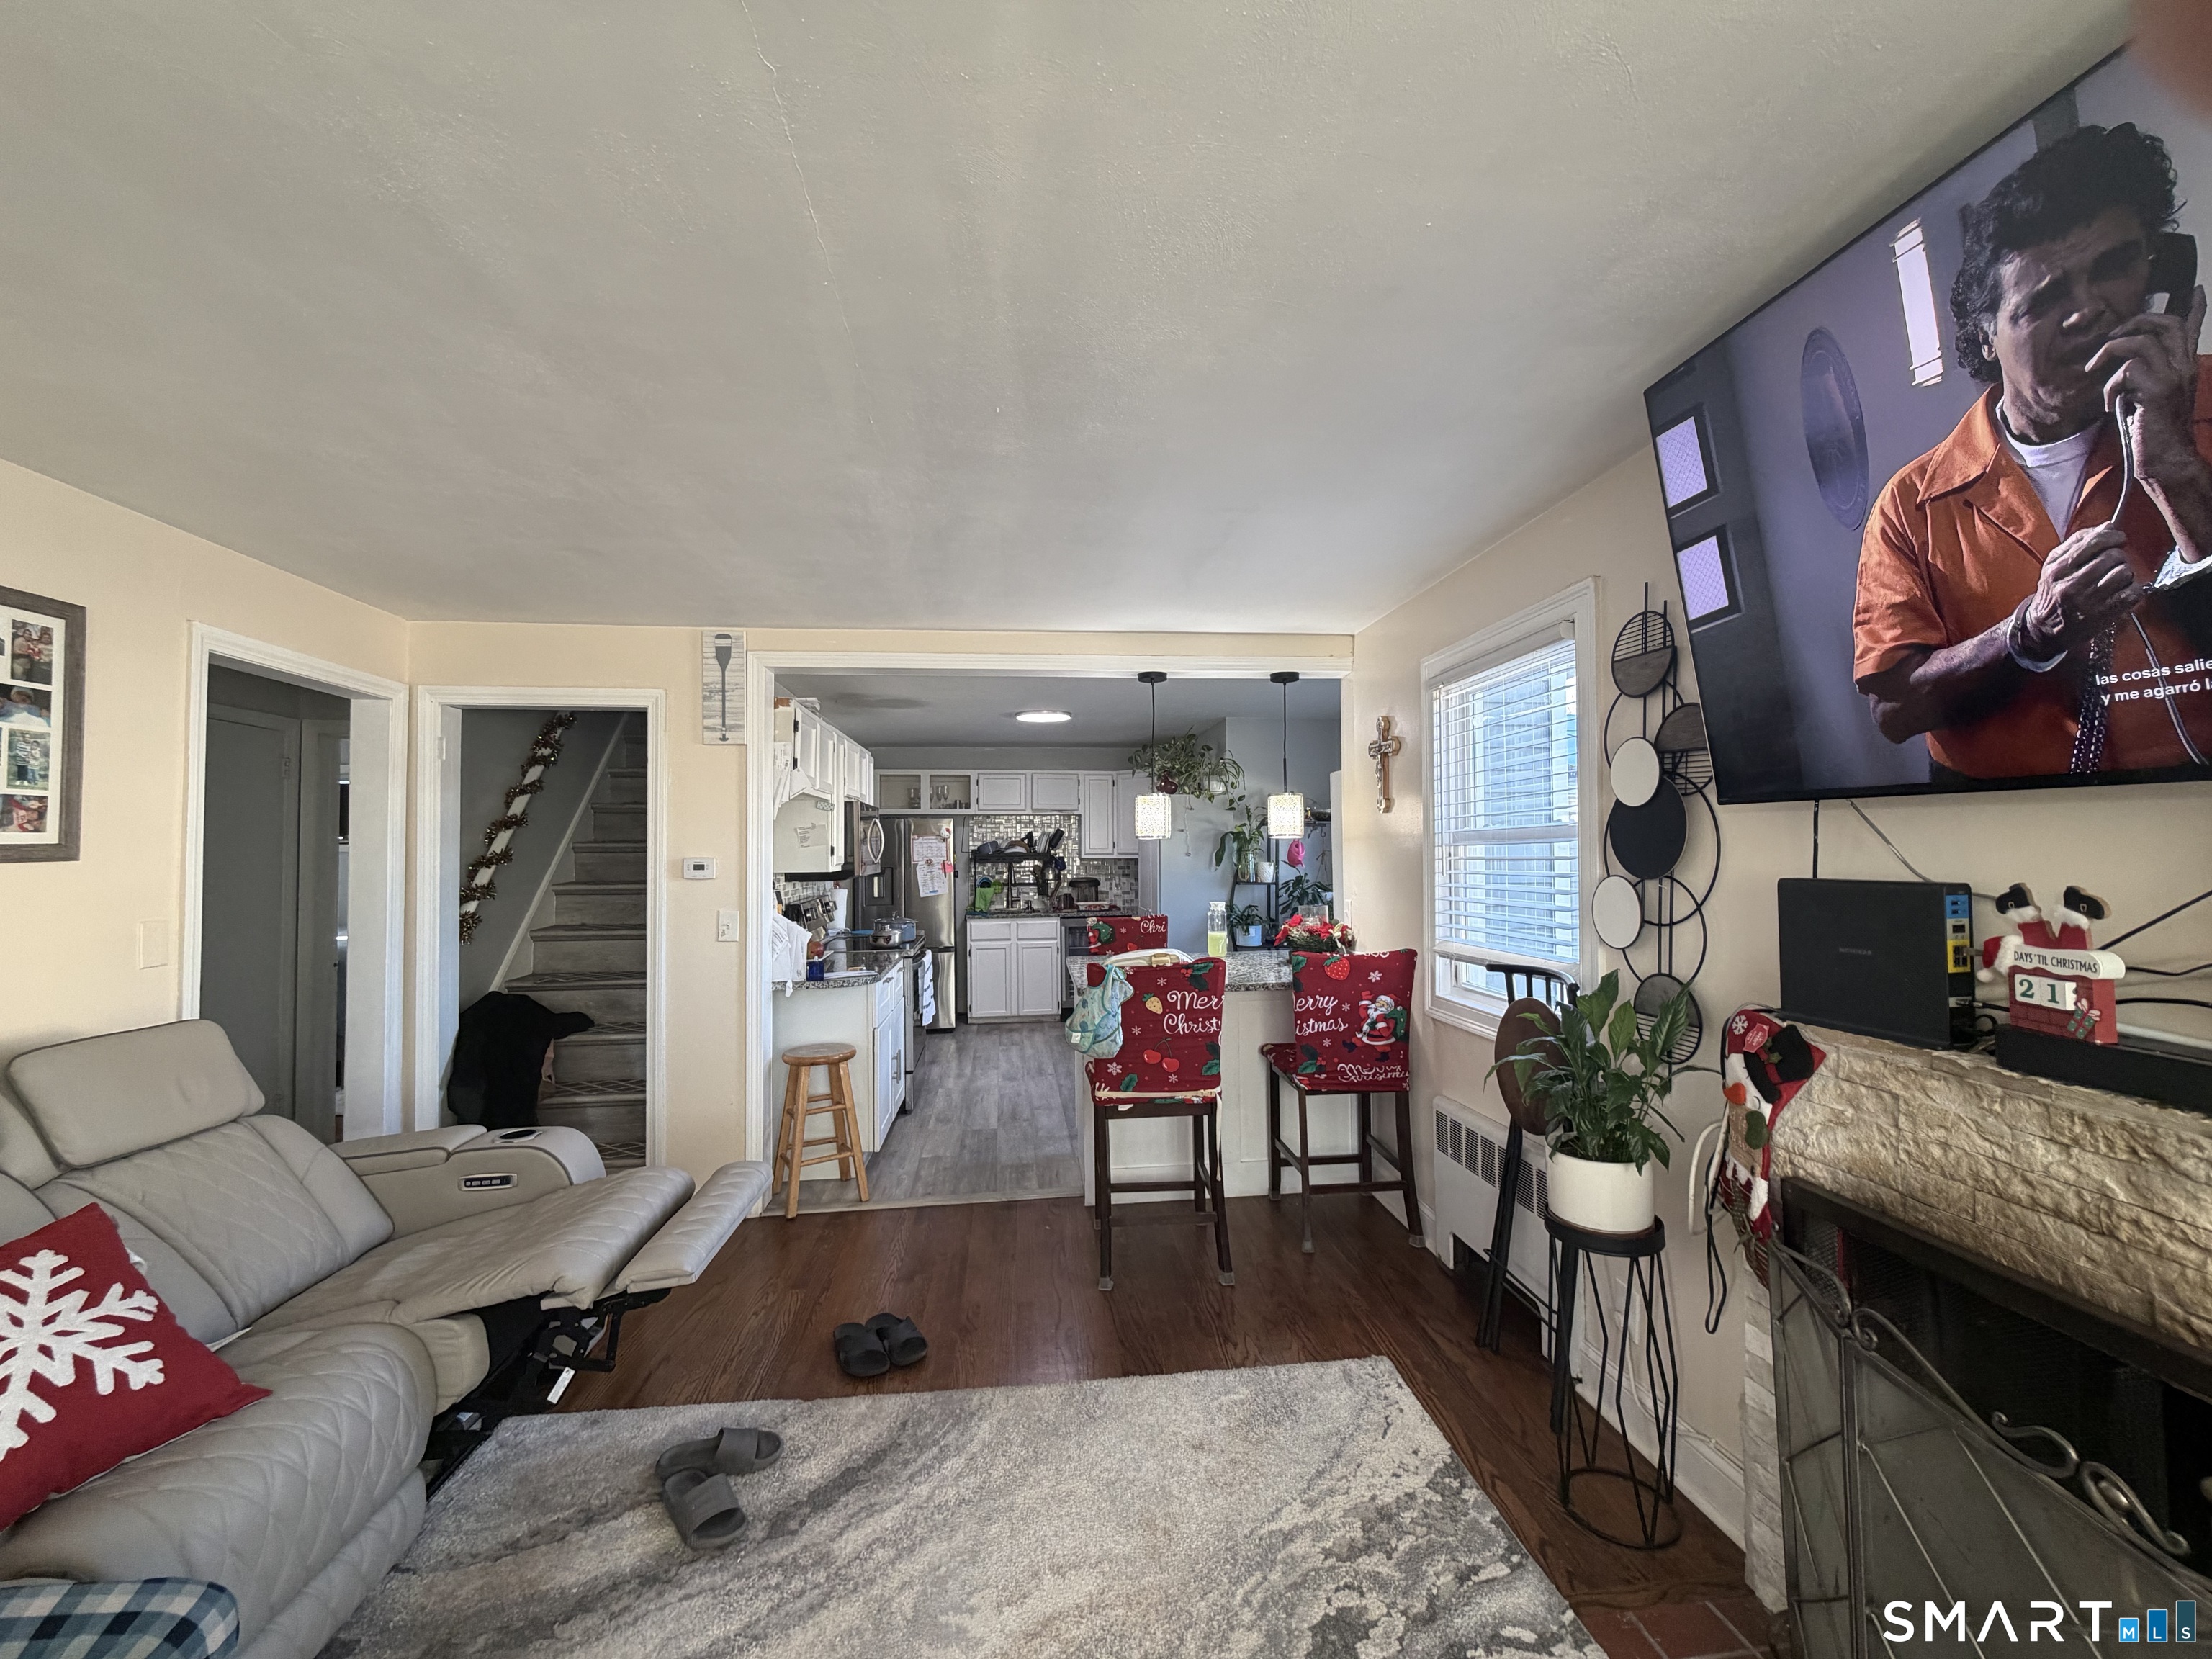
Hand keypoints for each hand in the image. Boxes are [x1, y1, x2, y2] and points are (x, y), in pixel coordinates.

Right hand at [2018, 524, 2142, 655]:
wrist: (2045, 628)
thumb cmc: (2053, 592)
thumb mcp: (2054, 565)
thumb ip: (2078, 542)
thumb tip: (2108, 526)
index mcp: (2058, 569)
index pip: (2093, 543)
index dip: (2112, 536)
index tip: (2118, 538)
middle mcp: (2071, 585)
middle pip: (2112, 557)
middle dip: (2118, 556)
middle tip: (2114, 562)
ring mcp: (2088, 602)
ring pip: (2124, 573)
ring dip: (2125, 574)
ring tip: (2116, 578)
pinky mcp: (2104, 615)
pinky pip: (2132, 593)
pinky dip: (2132, 590)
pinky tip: (2122, 591)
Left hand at [2088, 284, 2207, 485]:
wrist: (2165, 461)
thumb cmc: (2152, 433)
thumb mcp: (2149, 397)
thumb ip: (2145, 376)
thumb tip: (2123, 364)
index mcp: (2184, 366)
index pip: (2192, 328)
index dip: (2194, 307)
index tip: (2193, 289)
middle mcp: (2184, 366)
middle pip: (2166, 322)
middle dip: (2134, 321)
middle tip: (2111, 337)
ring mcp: (2174, 376)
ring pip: (2142, 340)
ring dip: (2110, 351)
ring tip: (2095, 370)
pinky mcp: (2159, 390)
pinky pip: (2127, 369)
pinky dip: (2110, 385)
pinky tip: (2109, 405)